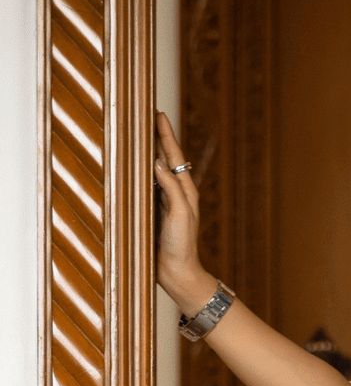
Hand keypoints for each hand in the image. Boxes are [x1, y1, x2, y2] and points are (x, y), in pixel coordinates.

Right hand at [153, 110, 214, 312]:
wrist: (176, 273)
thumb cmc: (181, 245)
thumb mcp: (179, 214)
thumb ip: (171, 188)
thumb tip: (157, 161)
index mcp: (185, 189)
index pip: (174, 155)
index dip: (165, 133)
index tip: (158, 112)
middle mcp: (174, 192)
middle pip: (163, 158)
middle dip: (155, 136)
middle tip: (145, 115)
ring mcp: (162, 201)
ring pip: (153, 169)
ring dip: (146, 151)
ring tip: (137, 132)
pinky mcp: (152, 211)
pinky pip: (144, 185)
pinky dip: (138, 171)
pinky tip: (131, 164)